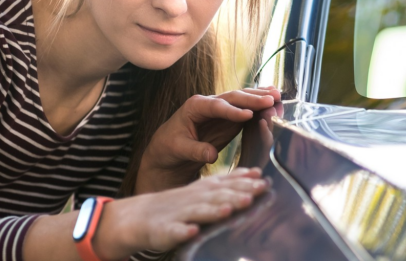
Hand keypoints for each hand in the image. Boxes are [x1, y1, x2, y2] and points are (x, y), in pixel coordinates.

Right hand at [94, 168, 269, 258]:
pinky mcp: (164, 231)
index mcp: (204, 190)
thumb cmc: (180, 205)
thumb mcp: (204, 189)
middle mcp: (194, 199)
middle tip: (256, 193)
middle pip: (217, 196)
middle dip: (236, 195)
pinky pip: (173, 231)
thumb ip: (229, 182)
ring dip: (214, 211)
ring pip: (198, 212)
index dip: (245, 182)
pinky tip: (191, 232)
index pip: (227, 185)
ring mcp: (179, 215)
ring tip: (228, 210)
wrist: (141, 217)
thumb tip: (256, 173)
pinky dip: (182, 231)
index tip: (264, 180)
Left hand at [136, 87, 280, 193]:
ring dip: (259, 96)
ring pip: (241, 99)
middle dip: (252, 98)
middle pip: (232, 97)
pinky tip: (273, 100)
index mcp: (195, 106)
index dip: (232, 110)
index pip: (216, 106)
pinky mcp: (229, 117)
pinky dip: (259, 104)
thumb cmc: (169, 147)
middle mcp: (209, 103)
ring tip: (278, 96)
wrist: (169, 149)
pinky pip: (246, 108)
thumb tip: (211, 155)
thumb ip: (194, 150)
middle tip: (271, 100)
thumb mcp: (178, 149)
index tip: (248, 115)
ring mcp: (220, 108)